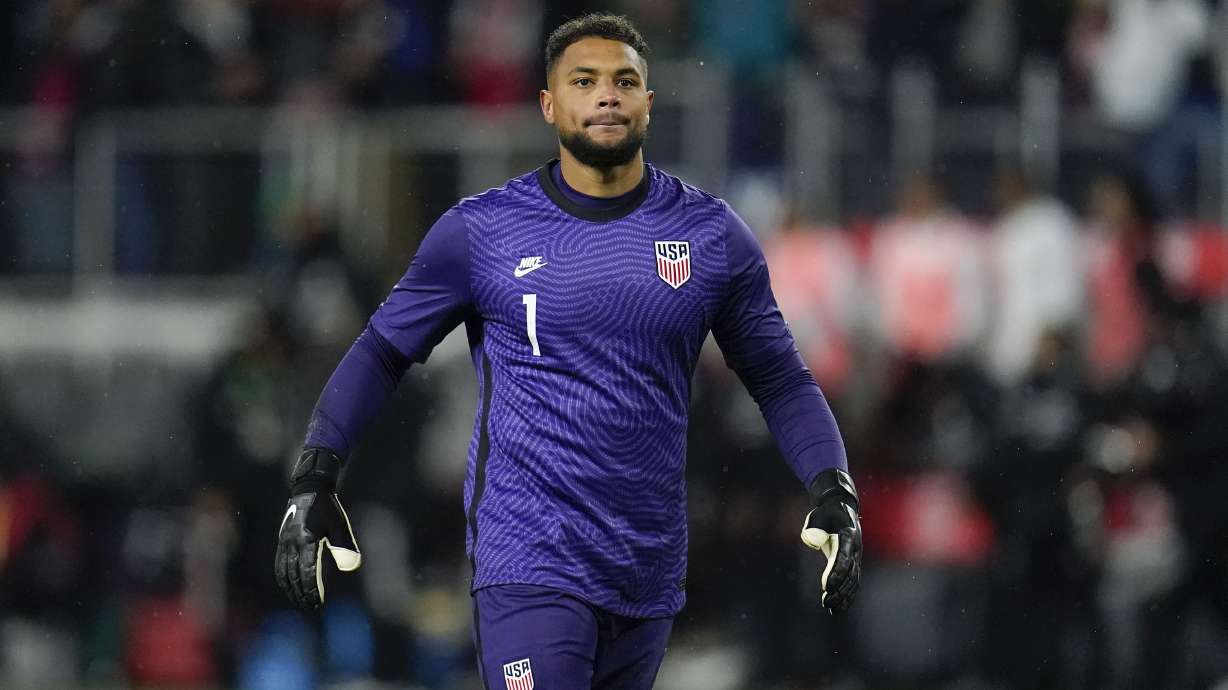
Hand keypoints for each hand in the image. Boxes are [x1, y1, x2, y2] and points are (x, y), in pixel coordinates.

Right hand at [275, 448, 361, 608]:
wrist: (309, 488)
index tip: (317, 602)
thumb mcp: (340, 525)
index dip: (312, 589)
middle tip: (310, 607)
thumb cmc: (328, 508)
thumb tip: (351, 567)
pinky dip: (282, 577)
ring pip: (284, 571)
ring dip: (290, 588)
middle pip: (294, 575)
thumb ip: (345, 546)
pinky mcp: (282, 540)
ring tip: (298, 600)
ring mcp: (285, 541)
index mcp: (307, 539)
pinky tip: (288, 585)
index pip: (308, 571)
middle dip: (301, 593)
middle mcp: (292, 542)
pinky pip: (279, 563)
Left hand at [800, 468, 861, 612]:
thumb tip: (812, 541)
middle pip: (850, 572)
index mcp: (849, 534)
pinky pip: (853, 582)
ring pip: (853, 580)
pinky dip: (848, 595)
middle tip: (826, 602)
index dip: (836, 572)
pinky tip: (839, 608)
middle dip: (839, 589)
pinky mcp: (854, 563)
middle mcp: (856, 548)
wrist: (842, 509)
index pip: (844, 557)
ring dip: (843, 596)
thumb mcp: (818, 514)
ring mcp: (857, 556)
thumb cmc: (827, 512)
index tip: (826, 587)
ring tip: (831, 609)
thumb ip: (814, 527)